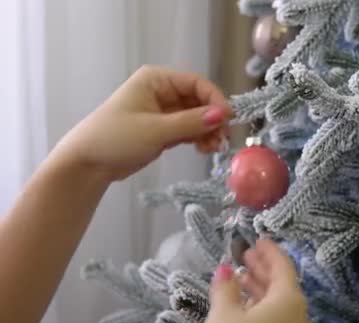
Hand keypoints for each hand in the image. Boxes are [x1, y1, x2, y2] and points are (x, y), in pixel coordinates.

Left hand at [51, 65, 231, 180]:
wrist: (87, 164)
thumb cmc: (116, 139)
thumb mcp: (156, 130)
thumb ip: (191, 122)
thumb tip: (224, 115)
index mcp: (157, 80)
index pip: (196, 83)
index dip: (215, 100)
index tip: (228, 120)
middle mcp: (162, 91)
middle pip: (199, 100)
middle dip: (213, 119)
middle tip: (222, 139)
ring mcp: (163, 111)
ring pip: (196, 117)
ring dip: (208, 131)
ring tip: (213, 148)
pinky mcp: (163, 129)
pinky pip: (189, 129)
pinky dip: (199, 138)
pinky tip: (204, 149)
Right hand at [199, 240, 311, 322]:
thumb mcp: (224, 315)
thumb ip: (225, 288)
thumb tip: (225, 269)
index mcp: (290, 300)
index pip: (283, 266)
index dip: (270, 251)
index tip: (258, 239)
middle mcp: (300, 316)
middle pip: (283, 285)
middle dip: (263, 269)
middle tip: (246, 256)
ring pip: (279, 304)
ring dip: (260, 289)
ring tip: (240, 279)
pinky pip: (278, 320)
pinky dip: (263, 308)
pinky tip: (244, 307)